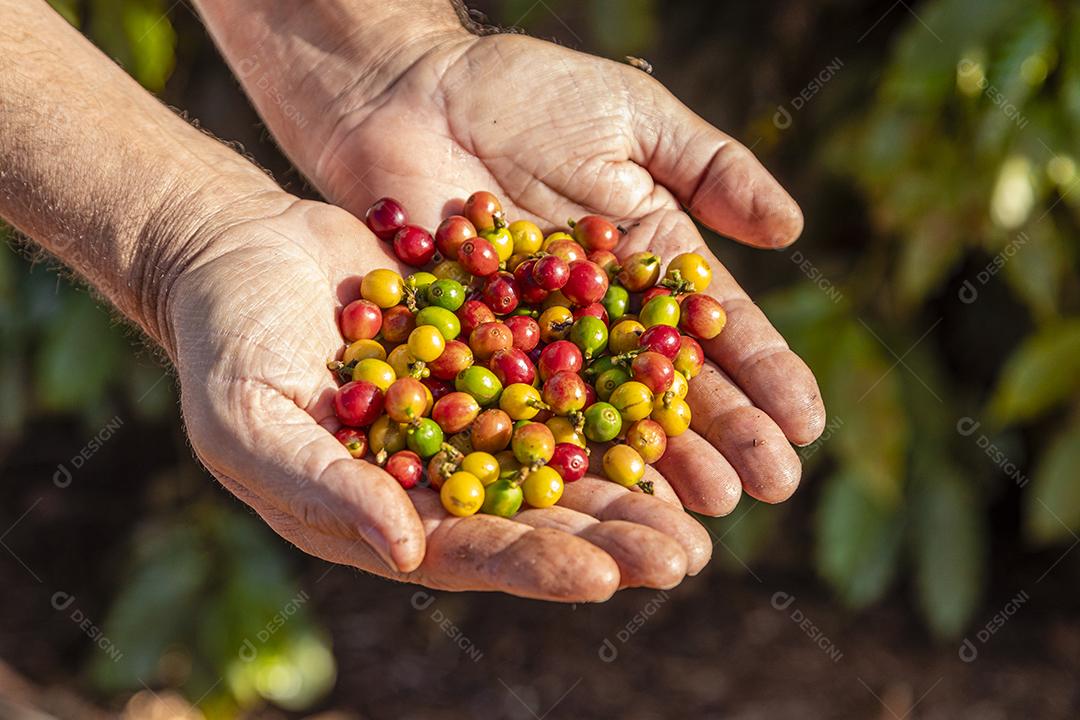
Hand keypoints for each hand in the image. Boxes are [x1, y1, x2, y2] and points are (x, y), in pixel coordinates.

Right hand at [169, 196, 711, 600]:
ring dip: (635, 473)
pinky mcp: (495, 347)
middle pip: (540, 515)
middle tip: (687, 556)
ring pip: (569, 450)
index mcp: (388, 512)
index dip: (538, 565)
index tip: (606, 577)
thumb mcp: (251, 420)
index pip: (472, 552)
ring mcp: (475, 409)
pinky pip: (564, 369)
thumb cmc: (227, 344)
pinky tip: (674, 390)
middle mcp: (445, 471)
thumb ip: (322, 487)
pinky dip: (616, 382)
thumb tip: (405, 551)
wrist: (242, 249)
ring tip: (709, 496)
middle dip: (612, 537)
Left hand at [302, 31, 826, 515]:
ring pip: (605, 411)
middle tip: (769, 488)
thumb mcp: (634, 119)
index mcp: (651, 265)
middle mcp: (603, 316)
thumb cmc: (527, 93)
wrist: (411, 93)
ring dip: (654, 460)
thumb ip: (711, 170)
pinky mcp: (474, 353)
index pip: (719, 329)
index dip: (766, 376)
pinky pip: (520, 407)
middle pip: (669, 383)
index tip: (808, 425)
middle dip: (724, 435)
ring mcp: (541, 342)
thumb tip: (794, 230)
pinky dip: (555, 448)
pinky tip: (594, 491)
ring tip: (702, 507)